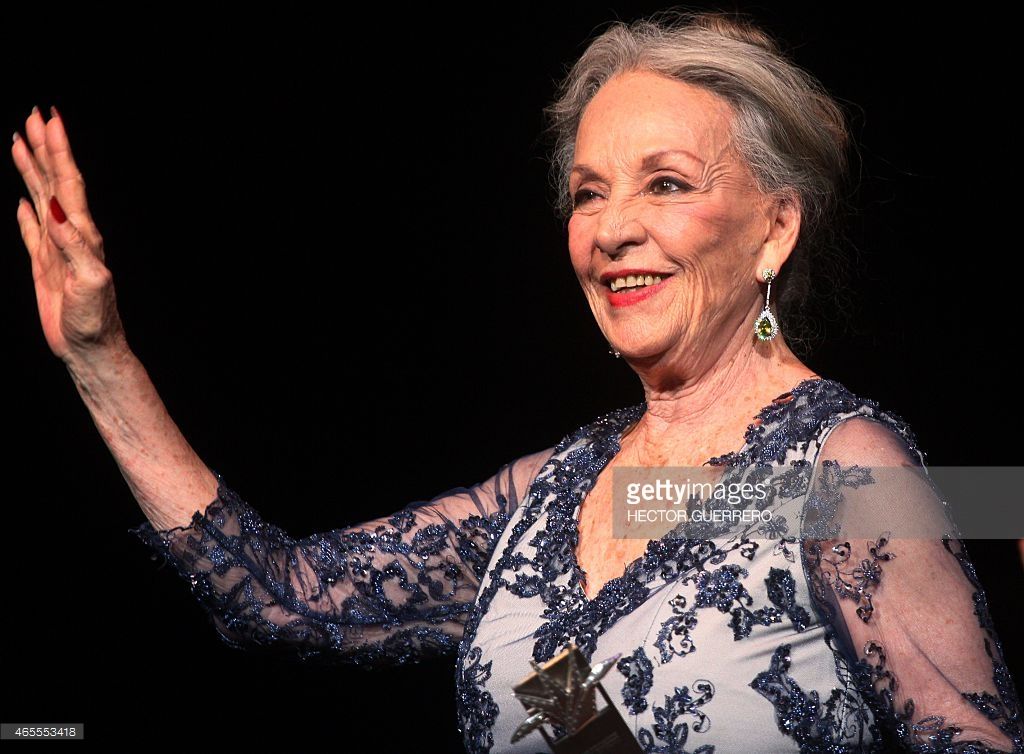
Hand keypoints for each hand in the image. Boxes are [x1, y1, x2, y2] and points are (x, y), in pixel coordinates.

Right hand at [12, 106, 126, 363]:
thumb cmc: (95, 321)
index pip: (69, 182)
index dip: (60, 151)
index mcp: (84, 234)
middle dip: (46, 148)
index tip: (51, 119)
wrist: (90, 348)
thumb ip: (75, 247)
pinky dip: (25, 213)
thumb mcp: (90, 282)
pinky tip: (22, 200)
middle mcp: (72, 235)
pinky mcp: (45, 266)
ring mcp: (57, 249)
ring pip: (41, 198)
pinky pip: (31, 232)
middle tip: (35, 115)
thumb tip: (56, 211)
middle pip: (55, 181)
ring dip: (33, 170)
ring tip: (21, 142)